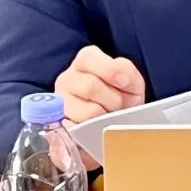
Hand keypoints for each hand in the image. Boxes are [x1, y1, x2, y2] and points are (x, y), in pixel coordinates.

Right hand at [55, 45, 146, 168]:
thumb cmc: (121, 96)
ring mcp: (59, 103)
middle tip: (119, 106)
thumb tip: (122, 79)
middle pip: (89, 86)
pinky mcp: (60, 126)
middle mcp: (67, 78)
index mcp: (85, 60)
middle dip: (112, 99)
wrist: (115, 123)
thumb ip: (127, 73)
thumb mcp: (130, 80)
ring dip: (106, 116)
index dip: (110, 70)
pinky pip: (80, 130)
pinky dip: (95, 131)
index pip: (89, 58)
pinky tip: (99, 127)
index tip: (124, 83)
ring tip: (110, 116)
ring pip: (87, 111)